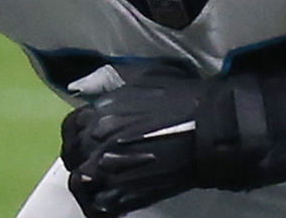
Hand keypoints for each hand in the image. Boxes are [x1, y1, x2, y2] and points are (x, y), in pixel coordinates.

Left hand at [60, 65, 285, 217]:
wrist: (216, 127)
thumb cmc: (187, 98)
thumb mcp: (147, 79)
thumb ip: (118, 90)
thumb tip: (101, 94)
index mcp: (102, 110)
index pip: (70, 128)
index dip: (78, 137)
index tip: (88, 141)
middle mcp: (98, 139)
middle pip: (72, 156)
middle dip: (81, 160)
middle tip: (99, 166)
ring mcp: (110, 169)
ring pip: (80, 184)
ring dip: (90, 185)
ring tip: (104, 188)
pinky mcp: (127, 194)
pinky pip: (99, 208)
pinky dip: (100, 209)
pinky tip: (110, 206)